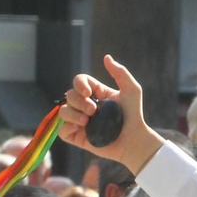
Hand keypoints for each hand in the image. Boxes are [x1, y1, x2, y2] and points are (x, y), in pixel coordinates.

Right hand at [56, 55, 159, 170]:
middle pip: (69, 95)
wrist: (134, 139)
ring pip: (63, 111)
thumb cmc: (134, 115)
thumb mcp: (131, 90)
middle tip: (93, 110)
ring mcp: (79, 121)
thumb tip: (106, 57)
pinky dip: (67, 127)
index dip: (79, 84)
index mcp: (95, 93)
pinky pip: (62, 129)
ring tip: (86, 121)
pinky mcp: (77, 136)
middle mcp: (85, 105)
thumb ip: (120, 73)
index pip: (79, 81)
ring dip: (72, 113)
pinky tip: (80, 128)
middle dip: (79, 101)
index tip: (88, 92)